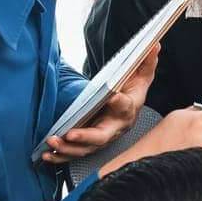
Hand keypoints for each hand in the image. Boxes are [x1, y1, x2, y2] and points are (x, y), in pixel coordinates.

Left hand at [40, 45, 159, 163]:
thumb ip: (146, 62)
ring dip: (68, 148)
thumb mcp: (141, 76)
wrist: (127, 111)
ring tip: (53, 140)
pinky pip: (74, 154)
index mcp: (128, 110)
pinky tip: (46, 154)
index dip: (120, 103)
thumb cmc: (132, 93)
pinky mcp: (88, 145)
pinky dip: (60, 156)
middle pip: (102, 137)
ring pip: (86, 149)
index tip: (113, 97)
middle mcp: (115, 128)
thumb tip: (155, 44)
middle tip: (71, 133)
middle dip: (85, 137)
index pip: (126, 106)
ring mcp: (101, 139)